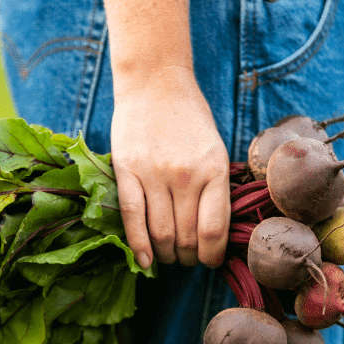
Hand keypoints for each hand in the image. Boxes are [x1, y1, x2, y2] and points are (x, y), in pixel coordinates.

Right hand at [110, 68, 230, 268]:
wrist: (155, 83)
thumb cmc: (190, 118)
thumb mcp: (216, 149)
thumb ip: (216, 188)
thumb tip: (215, 235)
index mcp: (214, 169)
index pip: (214, 230)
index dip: (212, 254)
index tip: (210, 260)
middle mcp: (186, 175)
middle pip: (186, 236)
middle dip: (188, 257)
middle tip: (187, 258)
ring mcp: (154, 174)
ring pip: (161, 233)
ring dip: (166, 254)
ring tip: (168, 256)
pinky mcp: (127, 171)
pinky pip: (133, 217)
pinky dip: (139, 245)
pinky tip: (145, 260)